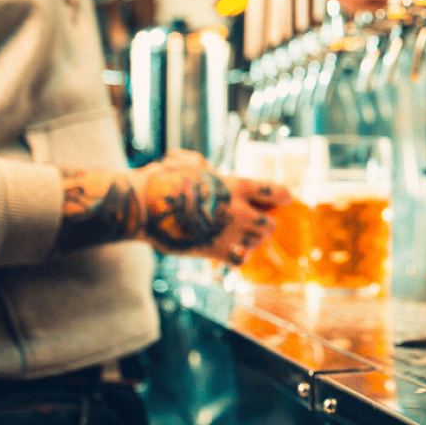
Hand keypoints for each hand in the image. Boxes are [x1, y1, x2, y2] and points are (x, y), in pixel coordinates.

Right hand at [131, 152, 292, 264]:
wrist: (142, 204)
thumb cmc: (160, 180)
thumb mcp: (187, 163)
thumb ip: (204, 167)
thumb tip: (205, 168)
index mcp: (235, 185)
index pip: (276, 193)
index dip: (282, 197)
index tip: (284, 200)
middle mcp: (238, 209)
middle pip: (271, 224)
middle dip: (265, 225)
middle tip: (254, 223)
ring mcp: (228, 231)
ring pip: (258, 243)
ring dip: (251, 241)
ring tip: (240, 237)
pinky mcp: (214, 250)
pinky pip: (241, 260)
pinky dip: (239, 257)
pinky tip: (231, 252)